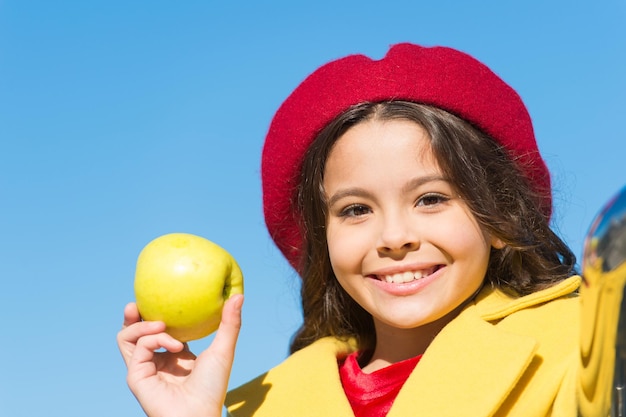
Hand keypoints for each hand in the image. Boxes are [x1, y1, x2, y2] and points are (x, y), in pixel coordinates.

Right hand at [117, 294, 242, 416]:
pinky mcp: (137, 376)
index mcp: (174, 355)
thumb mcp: (223, 349)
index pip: (160, 330)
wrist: (199, 414)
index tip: (161, 297)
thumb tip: (239, 295)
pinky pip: (138, 347)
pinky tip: (174, 344)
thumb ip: (229, 323)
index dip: (156, 313)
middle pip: (135, 332)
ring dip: (142, 325)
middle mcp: (157, 361)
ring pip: (128, 338)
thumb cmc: (212, 387)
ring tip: (161, 323)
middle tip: (137, 302)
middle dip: (134, 316)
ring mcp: (145, 368)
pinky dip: (154, 339)